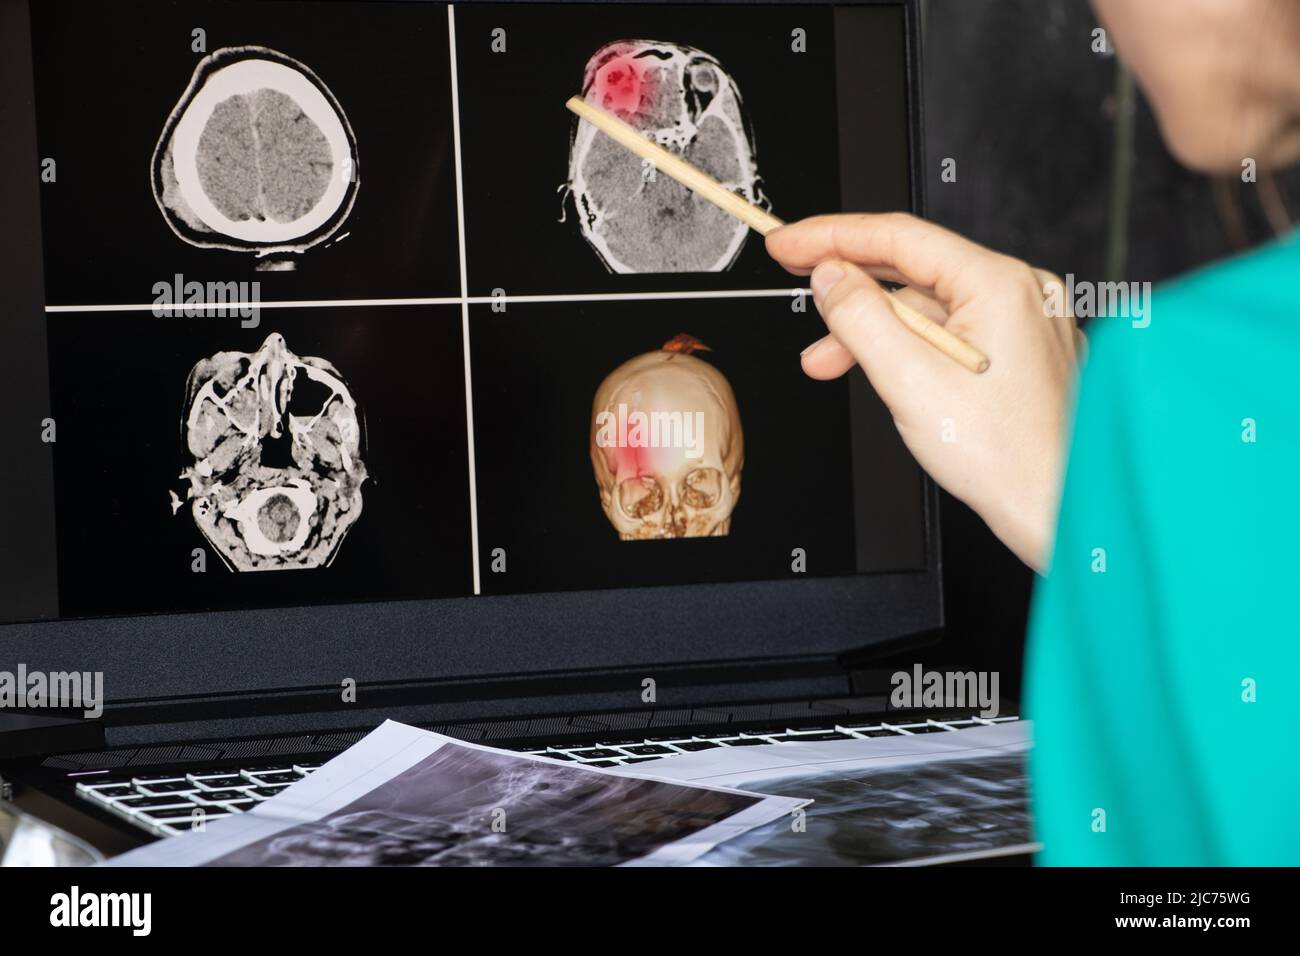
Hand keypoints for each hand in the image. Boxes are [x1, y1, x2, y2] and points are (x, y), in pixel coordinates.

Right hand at [766, 213, 1081, 570]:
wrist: (1057, 510)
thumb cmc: (1007, 457)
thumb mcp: (908, 381)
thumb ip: (859, 318)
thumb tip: (831, 278)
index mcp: (1000, 285)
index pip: (900, 237)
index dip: (833, 236)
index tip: (790, 243)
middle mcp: (1020, 294)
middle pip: (912, 271)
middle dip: (847, 290)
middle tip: (797, 290)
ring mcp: (1024, 324)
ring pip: (928, 308)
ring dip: (872, 329)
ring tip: (827, 361)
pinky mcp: (1020, 355)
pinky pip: (950, 333)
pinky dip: (907, 347)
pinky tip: (880, 369)